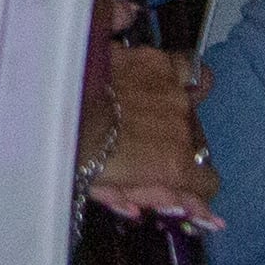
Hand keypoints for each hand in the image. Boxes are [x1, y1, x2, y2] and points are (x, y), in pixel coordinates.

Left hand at [78, 41, 219, 229]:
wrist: (57, 109)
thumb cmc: (78, 153)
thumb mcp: (114, 189)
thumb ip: (154, 196)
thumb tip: (181, 204)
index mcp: (174, 164)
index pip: (207, 181)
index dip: (193, 185)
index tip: (179, 184)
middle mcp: (182, 125)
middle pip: (197, 137)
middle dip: (178, 143)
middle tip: (149, 143)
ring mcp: (170, 89)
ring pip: (195, 93)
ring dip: (178, 103)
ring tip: (152, 104)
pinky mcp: (154, 59)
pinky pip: (180, 61)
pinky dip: (171, 68)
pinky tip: (151, 69)